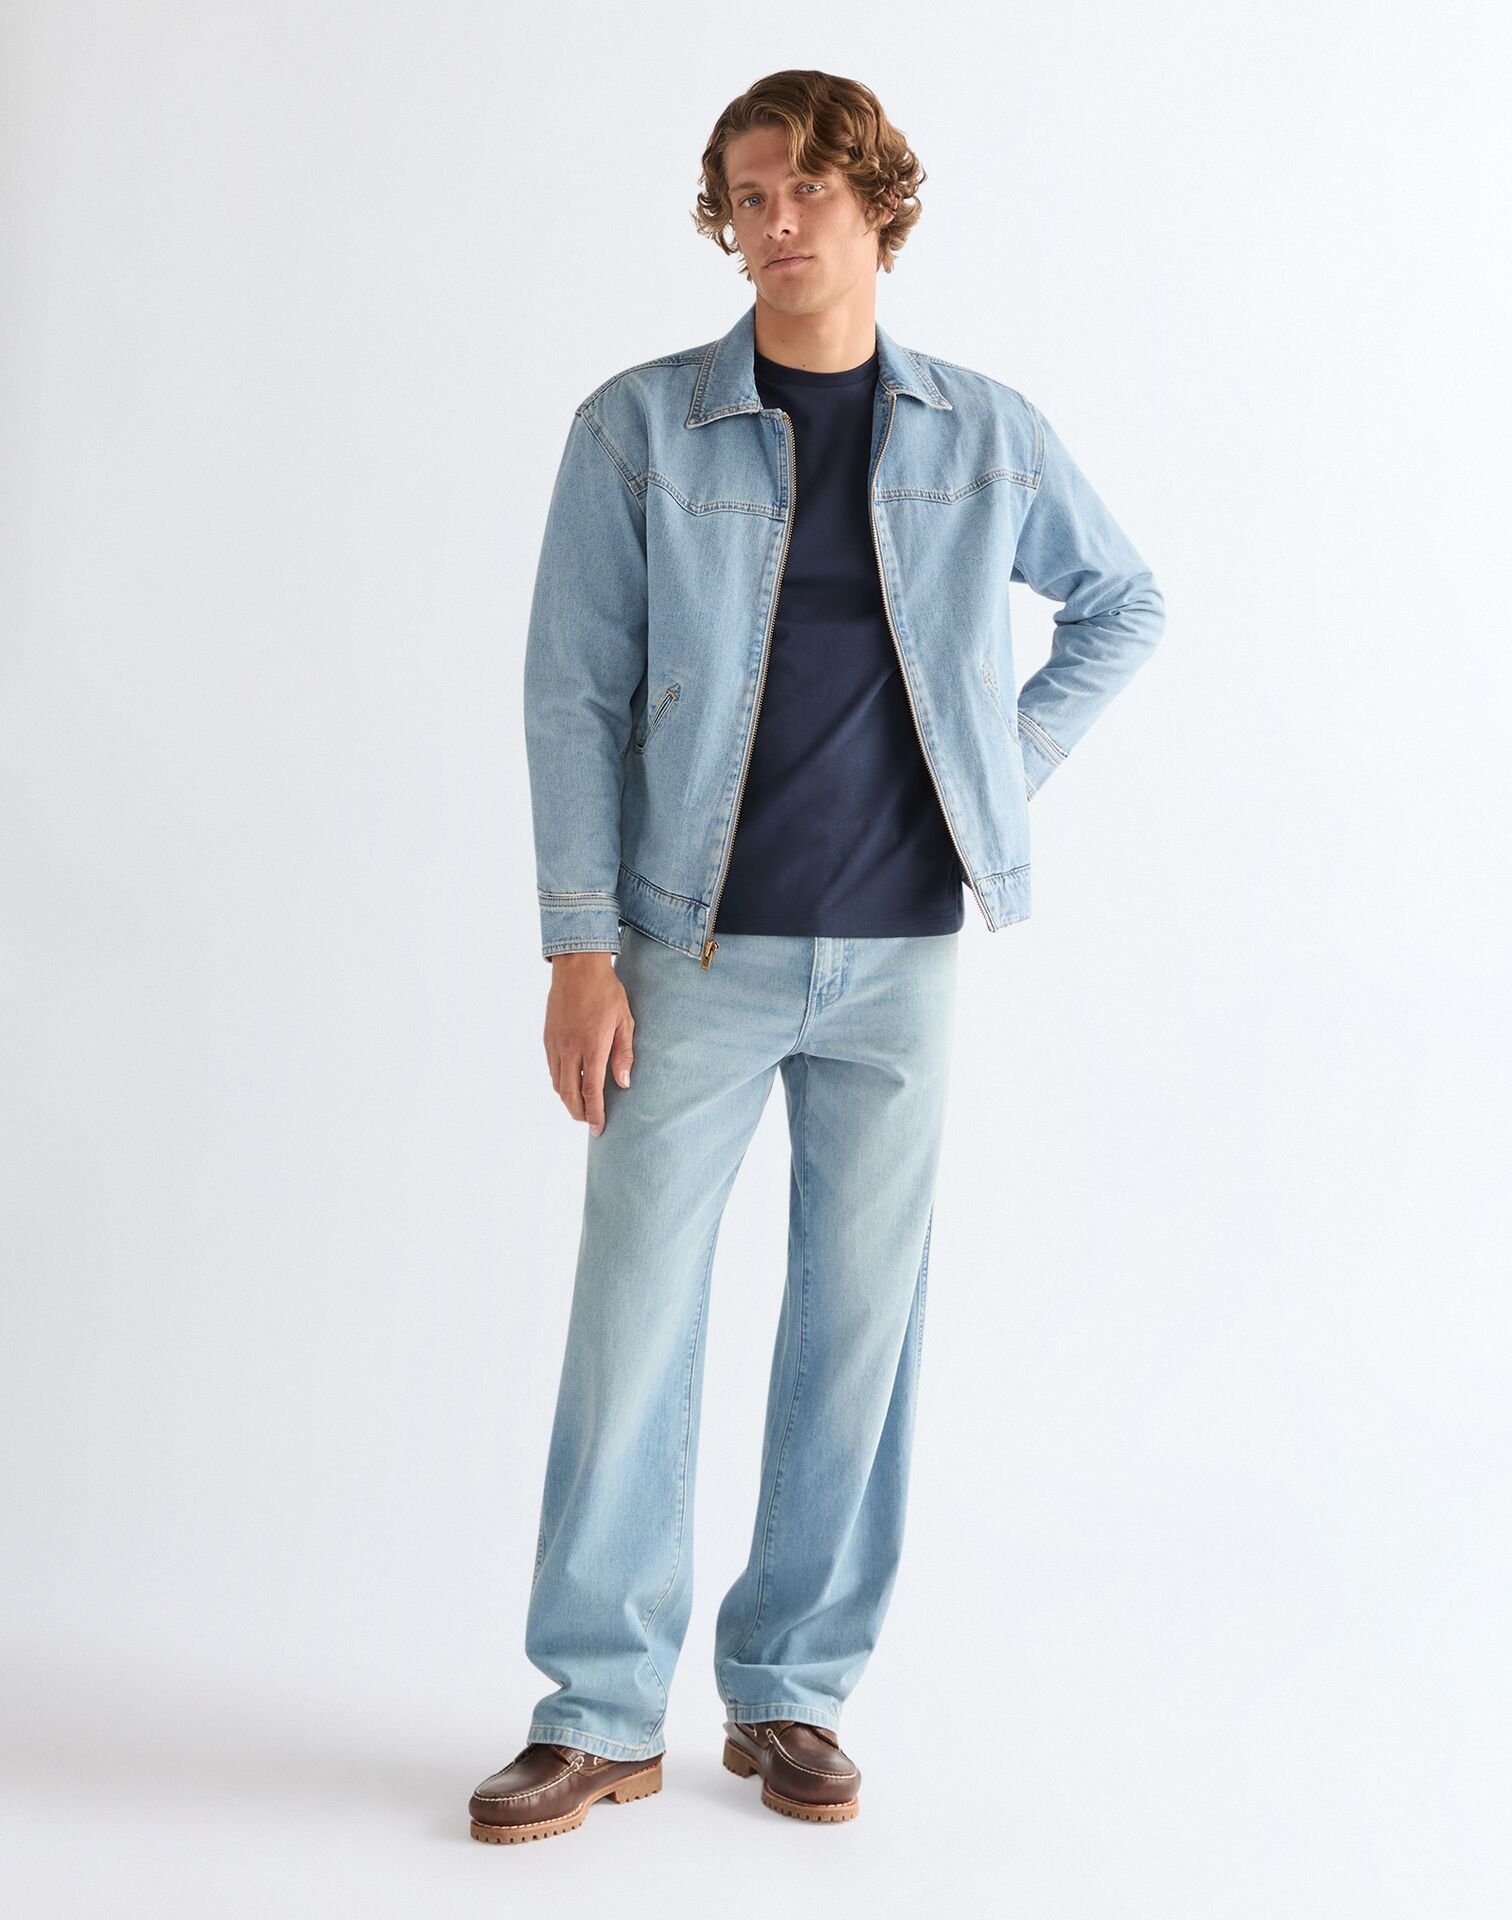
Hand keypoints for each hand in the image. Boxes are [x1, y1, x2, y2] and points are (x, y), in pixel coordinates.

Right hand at [543, 952, 633, 1134]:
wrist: (577, 969)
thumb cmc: (606, 993)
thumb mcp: (624, 1021)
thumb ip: (624, 1054)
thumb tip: (623, 1083)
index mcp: (592, 1046)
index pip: (591, 1091)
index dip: (594, 1113)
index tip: (598, 1128)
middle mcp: (570, 1049)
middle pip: (569, 1094)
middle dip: (579, 1113)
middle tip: (589, 1122)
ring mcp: (556, 1044)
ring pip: (557, 1083)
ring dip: (568, 1100)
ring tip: (580, 1107)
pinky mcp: (548, 1039)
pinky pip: (552, 1068)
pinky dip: (560, 1082)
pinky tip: (569, 1084)